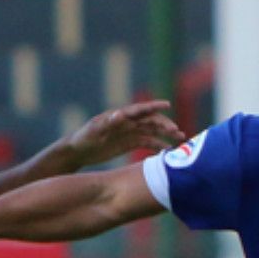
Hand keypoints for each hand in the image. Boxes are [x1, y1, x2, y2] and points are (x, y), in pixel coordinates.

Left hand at [63, 100, 184, 166]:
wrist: (78, 151)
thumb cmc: (83, 139)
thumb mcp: (93, 132)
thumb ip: (106, 123)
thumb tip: (119, 114)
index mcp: (120, 116)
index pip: (140, 109)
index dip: (154, 106)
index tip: (167, 104)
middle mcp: (128, 122)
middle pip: (151, 121)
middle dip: (165, 125)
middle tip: (178, 132)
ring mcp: (130, 132)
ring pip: (153, 131)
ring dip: (166, 134)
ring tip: (180, 140)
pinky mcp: (129, 142)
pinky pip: (147, 143)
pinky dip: (158, 146)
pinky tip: (168, 152)